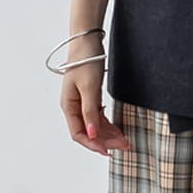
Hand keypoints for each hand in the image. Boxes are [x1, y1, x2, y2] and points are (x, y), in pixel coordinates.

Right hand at [57, 35, 130, 155]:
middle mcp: (73, 107)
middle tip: (124, 146)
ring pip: (94, 126)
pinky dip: (108, 124)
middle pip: (88, 132)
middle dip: (105, 141)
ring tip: (125, 140)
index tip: (109, 151)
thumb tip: (91, 134)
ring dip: (108, 134)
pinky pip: (98, 117)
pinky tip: (118, 129)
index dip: (93, 144)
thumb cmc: (85, 61)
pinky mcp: (90, 97)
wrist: (87, 42)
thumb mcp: (89, 88)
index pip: (79, 133)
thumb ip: (90, 112)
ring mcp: (81, 103)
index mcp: (68, 106)